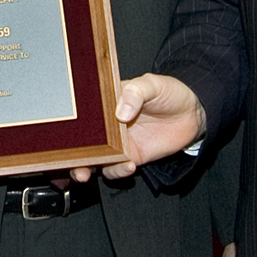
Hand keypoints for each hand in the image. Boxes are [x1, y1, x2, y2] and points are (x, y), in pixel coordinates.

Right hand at [73, 73, 204, 181]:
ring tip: (87, 172)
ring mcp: (117, 142)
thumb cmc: (170, 92)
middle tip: (69, 161)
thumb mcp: (153, 84)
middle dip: (70, 153)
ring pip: (93, 158)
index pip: (82, 113)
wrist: (193, 112)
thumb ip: (136, 92)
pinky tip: (127, 166)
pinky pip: (115, 168)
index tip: (63, 135)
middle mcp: (107, 124)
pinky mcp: (131, 156)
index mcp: (106, 102)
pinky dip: (116, 171)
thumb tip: (120, 111)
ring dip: (85, 168)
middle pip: (81, 140)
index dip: (68, 124)